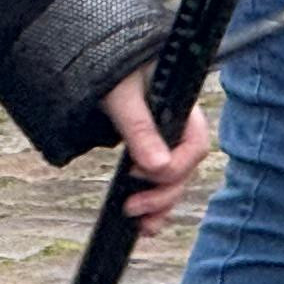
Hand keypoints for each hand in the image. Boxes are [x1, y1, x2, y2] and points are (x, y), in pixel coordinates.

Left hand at [100, 67, 217, 234]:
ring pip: (175, 182)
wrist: (88, 58)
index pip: (195, 145)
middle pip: (186, 170)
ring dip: (161, 205)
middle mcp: (178, 126)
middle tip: (133, 206)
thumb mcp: (120, 93)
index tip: (140, 174)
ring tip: (141, 224)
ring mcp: (165, 142)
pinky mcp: (150, 153)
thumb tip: (158, 167)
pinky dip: (155, 204)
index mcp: (182, 106)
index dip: (174, 166)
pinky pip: (160, 183)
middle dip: (163, 193)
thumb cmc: (109, 65)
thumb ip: (139, 127)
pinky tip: (144, 223)